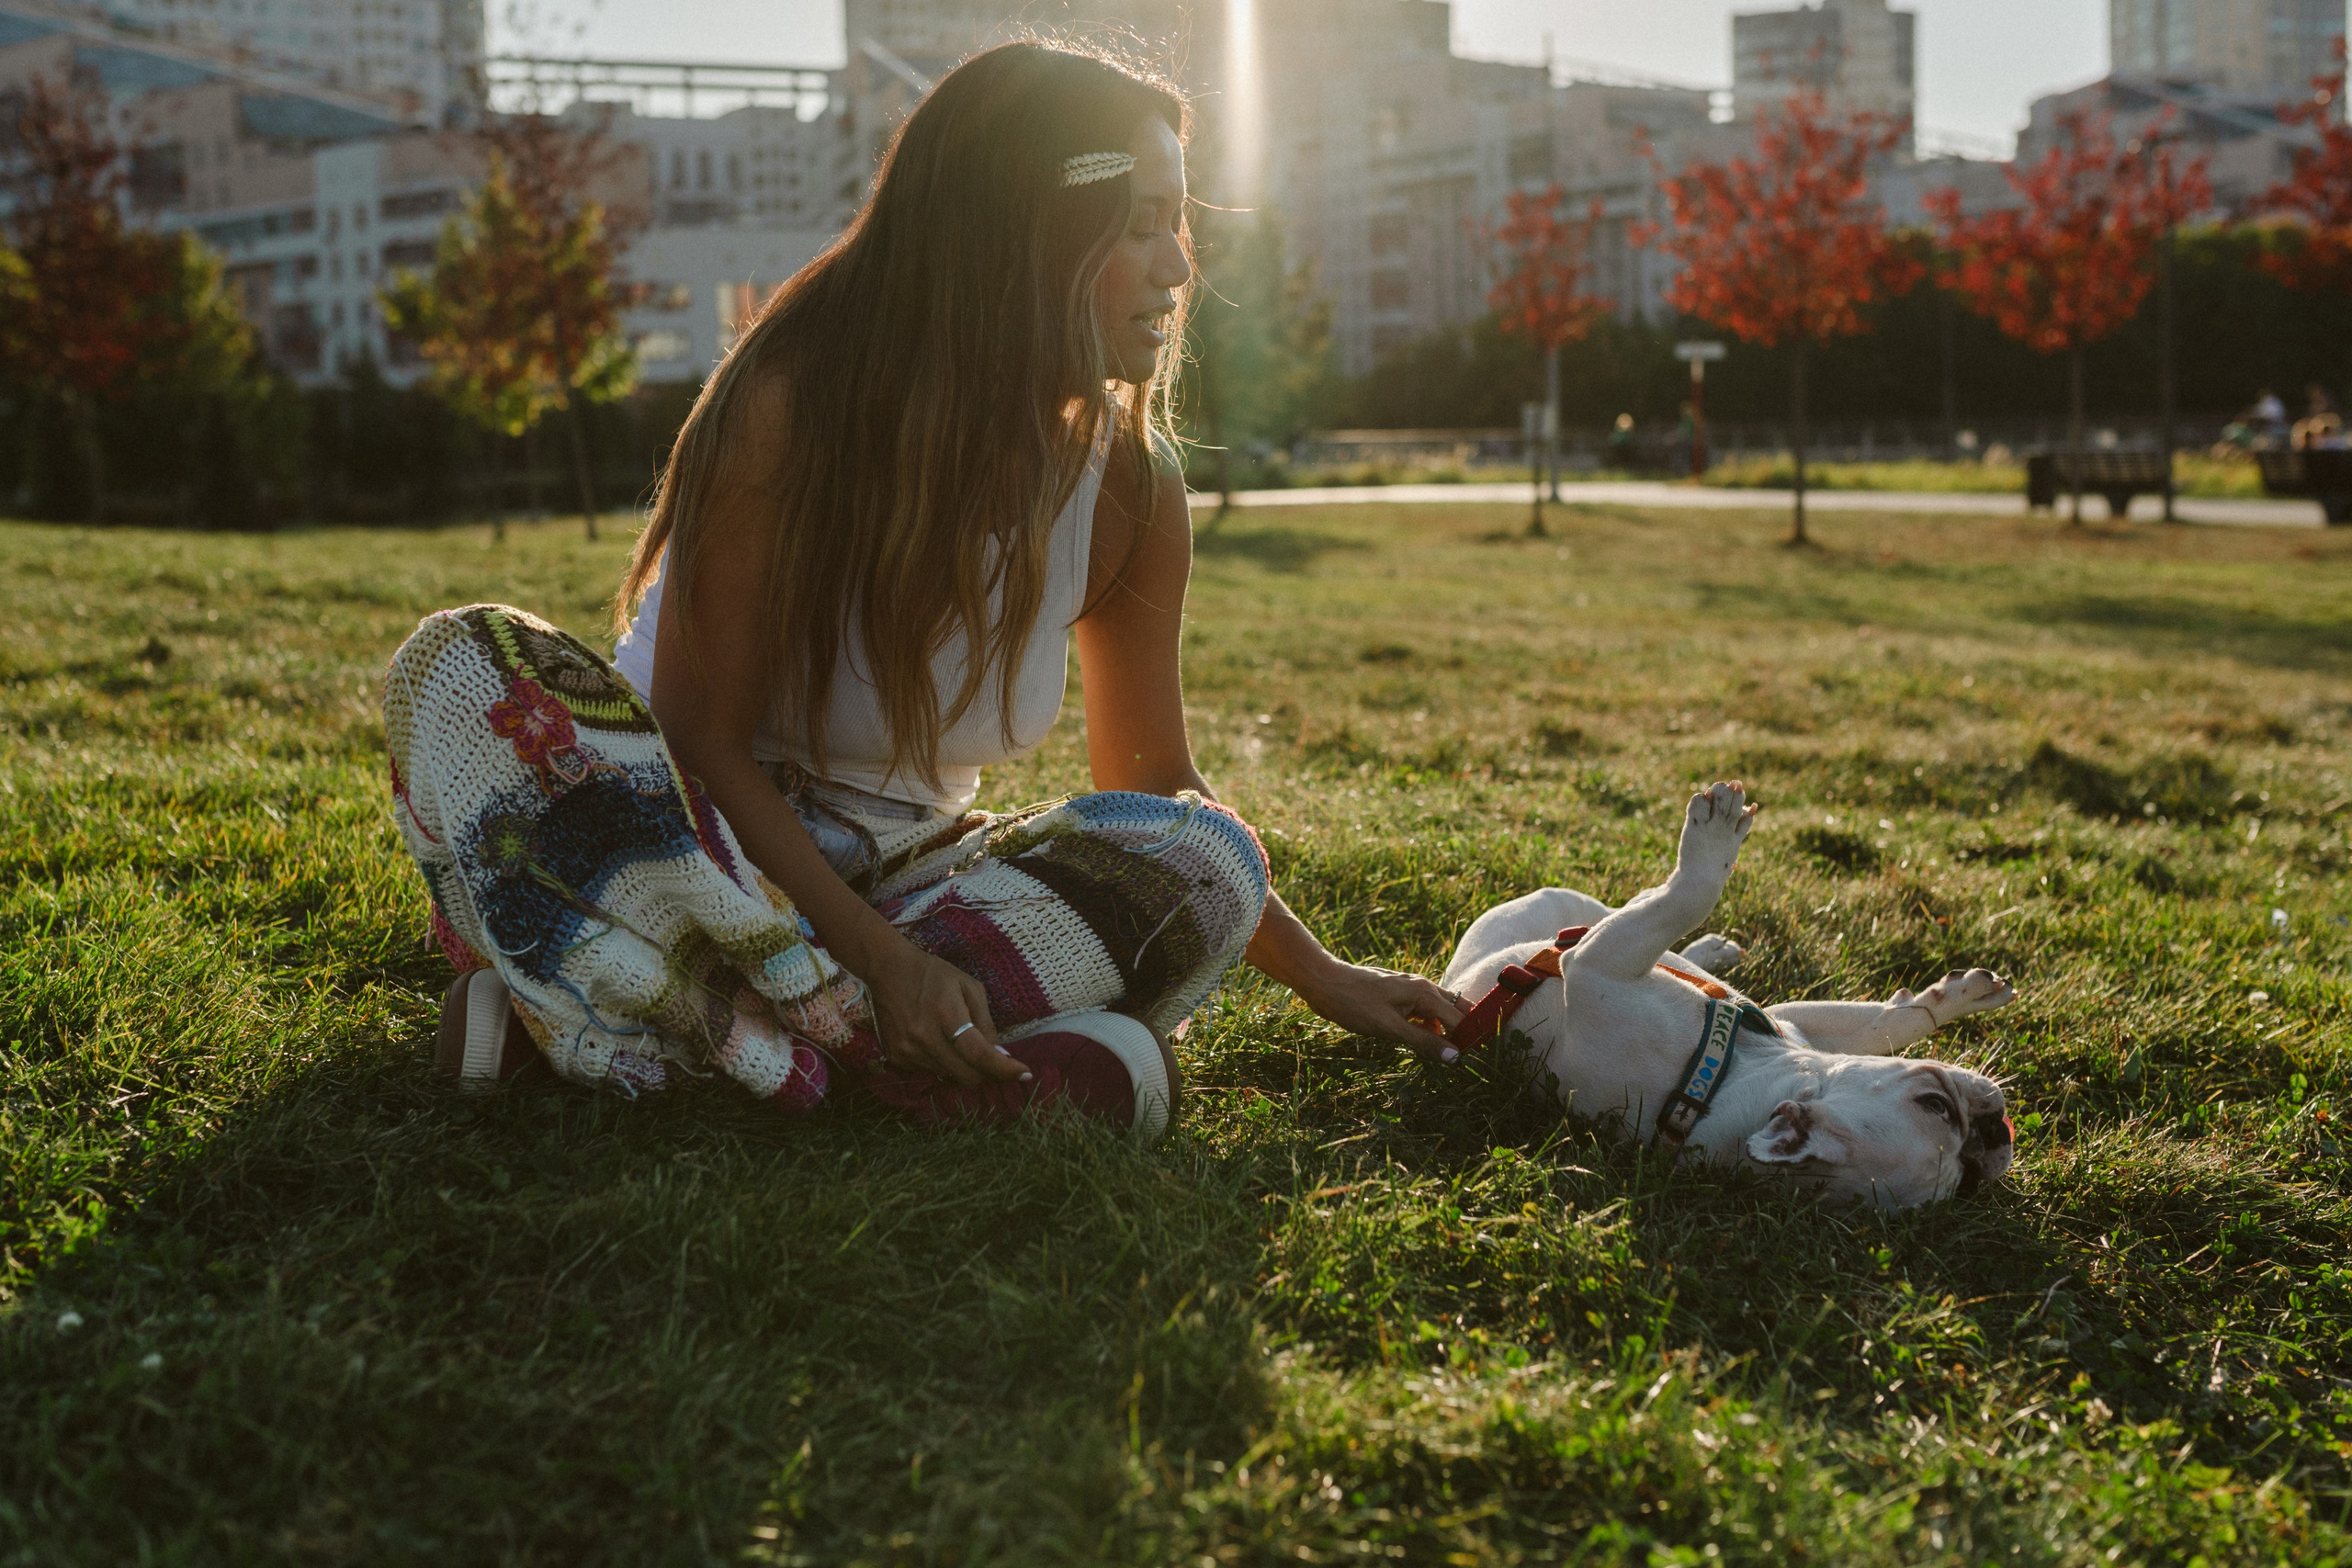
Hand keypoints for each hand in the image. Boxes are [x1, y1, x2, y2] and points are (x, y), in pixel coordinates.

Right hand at [866, 941, 1024, 1085]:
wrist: (887, 970)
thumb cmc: (934, 975)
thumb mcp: (969, 988)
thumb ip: (985, 1023)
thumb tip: (1001, 1056)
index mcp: (946, 1013)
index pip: (979, 1053)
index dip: (1004, 1069)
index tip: (1025, 1075)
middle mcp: (924, 1036)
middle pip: (967, 1075)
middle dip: (989, 1074)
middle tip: (997, 1064)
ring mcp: (907, 1049)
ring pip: (949, 1077)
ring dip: (964, 1068)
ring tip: (961, 1044)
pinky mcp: (896, 1057)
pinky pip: (930, 1072)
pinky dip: (943, 1064)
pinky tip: (938, 1042)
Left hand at [1296, 960, 1467, 1064]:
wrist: (1325, 982)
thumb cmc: (1355, 1004)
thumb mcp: (1390, 1028)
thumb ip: (1424, 1042)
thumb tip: (1455, 1057)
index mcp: (1425, 993)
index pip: (1461, 1019)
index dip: (1470, 1040)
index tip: (1476, 1061)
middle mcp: (1424, 986)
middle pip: (1457, 1010)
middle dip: (1465, 1031)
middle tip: (1466, 1057)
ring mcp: (1412, 988)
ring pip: (1440, 1011)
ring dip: (1446, 1030)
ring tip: (1447, 1054)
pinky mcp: (1401, 993)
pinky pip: (1424, 1010)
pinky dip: (1428, 1025)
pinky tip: (1421, 1039)